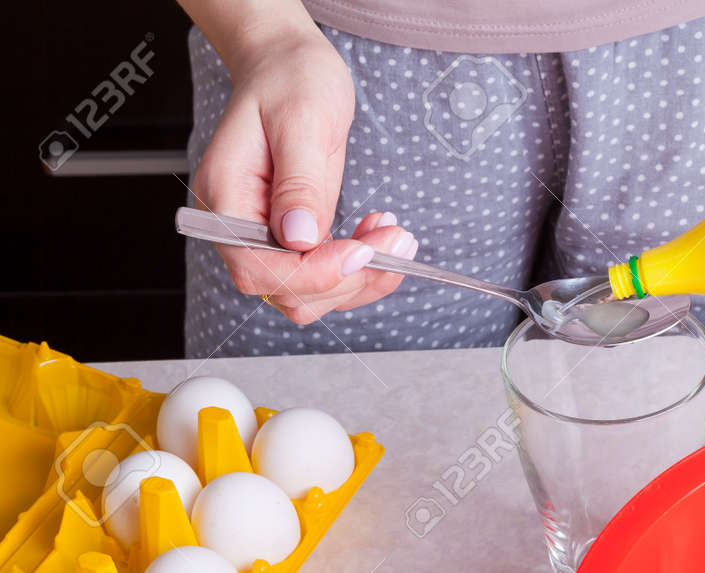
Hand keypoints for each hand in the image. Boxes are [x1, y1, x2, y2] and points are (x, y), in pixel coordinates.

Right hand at [191, 28, 415, 324]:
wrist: (290, 67)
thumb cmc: (290, 80)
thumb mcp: (301, 120)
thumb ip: (299, 182)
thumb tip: (299, 236)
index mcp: (225, 198)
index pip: (259, 266)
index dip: (313, 272)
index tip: (362, 250)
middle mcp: (240, 226)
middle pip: (288, 290)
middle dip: (348, 277)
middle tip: (398, 240)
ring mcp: (266, 236)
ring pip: (313, 293)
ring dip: (362, 277)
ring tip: (396, 234)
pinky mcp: (295, 237)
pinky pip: (327, 274)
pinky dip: (362, 266)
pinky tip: (381, 233)